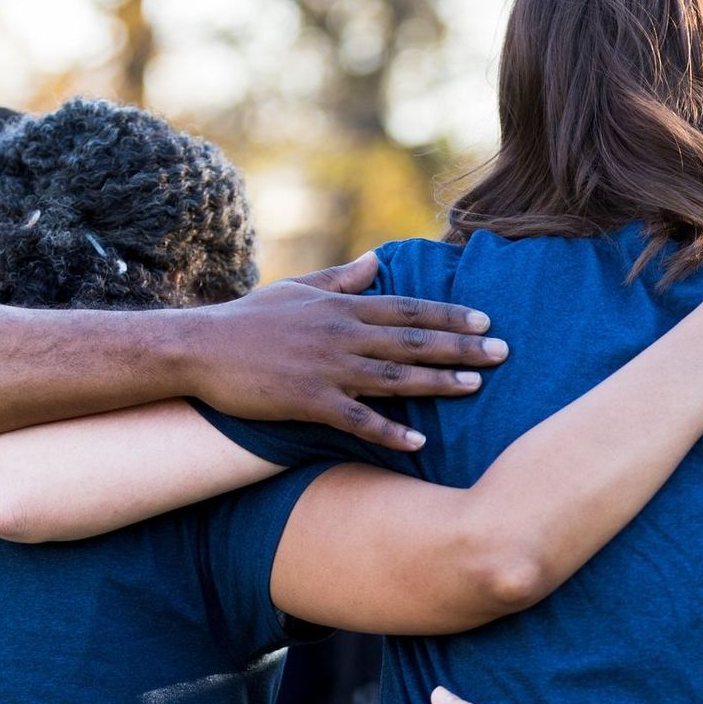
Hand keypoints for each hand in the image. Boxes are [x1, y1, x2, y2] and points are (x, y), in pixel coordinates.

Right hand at [186, 252, 507, 449]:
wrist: (200, 349)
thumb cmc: (249, 319)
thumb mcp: (298, 289)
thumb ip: (342, 278)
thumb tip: (377, 261)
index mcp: (342, 307)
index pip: (408, 309)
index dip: (449, 314)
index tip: (485, 320)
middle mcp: (342, 334)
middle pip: (413, 340)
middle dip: (461, 346)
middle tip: (503, 353)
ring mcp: (327, 369)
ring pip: (394, 376)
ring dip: (437, 382)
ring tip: (475, 387)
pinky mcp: (308, 401)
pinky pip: (357, 419)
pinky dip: (388, 431)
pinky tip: (418, 443)